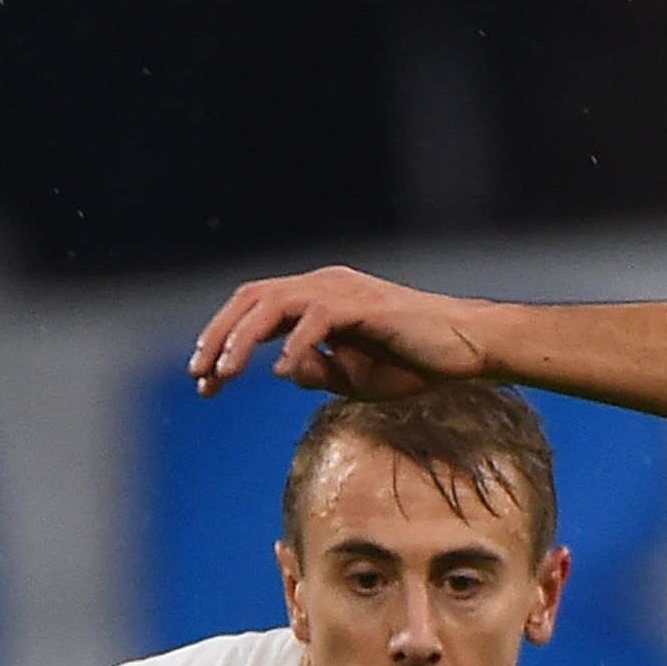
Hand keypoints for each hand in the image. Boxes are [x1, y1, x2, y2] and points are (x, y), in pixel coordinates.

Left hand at [188, 267, 493, 398]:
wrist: (466, 348)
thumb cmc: (415, 362)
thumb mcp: (353, 377)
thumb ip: (316, 370)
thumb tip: (282, 370)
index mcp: (316, 298)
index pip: (255, 309)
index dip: (222, 340)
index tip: (205, 380)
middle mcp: (323, 285)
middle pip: (252, 299)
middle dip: (219, 337)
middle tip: (199, 377)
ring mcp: (343, 291)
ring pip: (275, 304)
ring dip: (243, 340)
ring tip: (225, 374)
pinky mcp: (364, 304)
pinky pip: (317, 320)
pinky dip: (294, 345)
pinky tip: (278, 372)